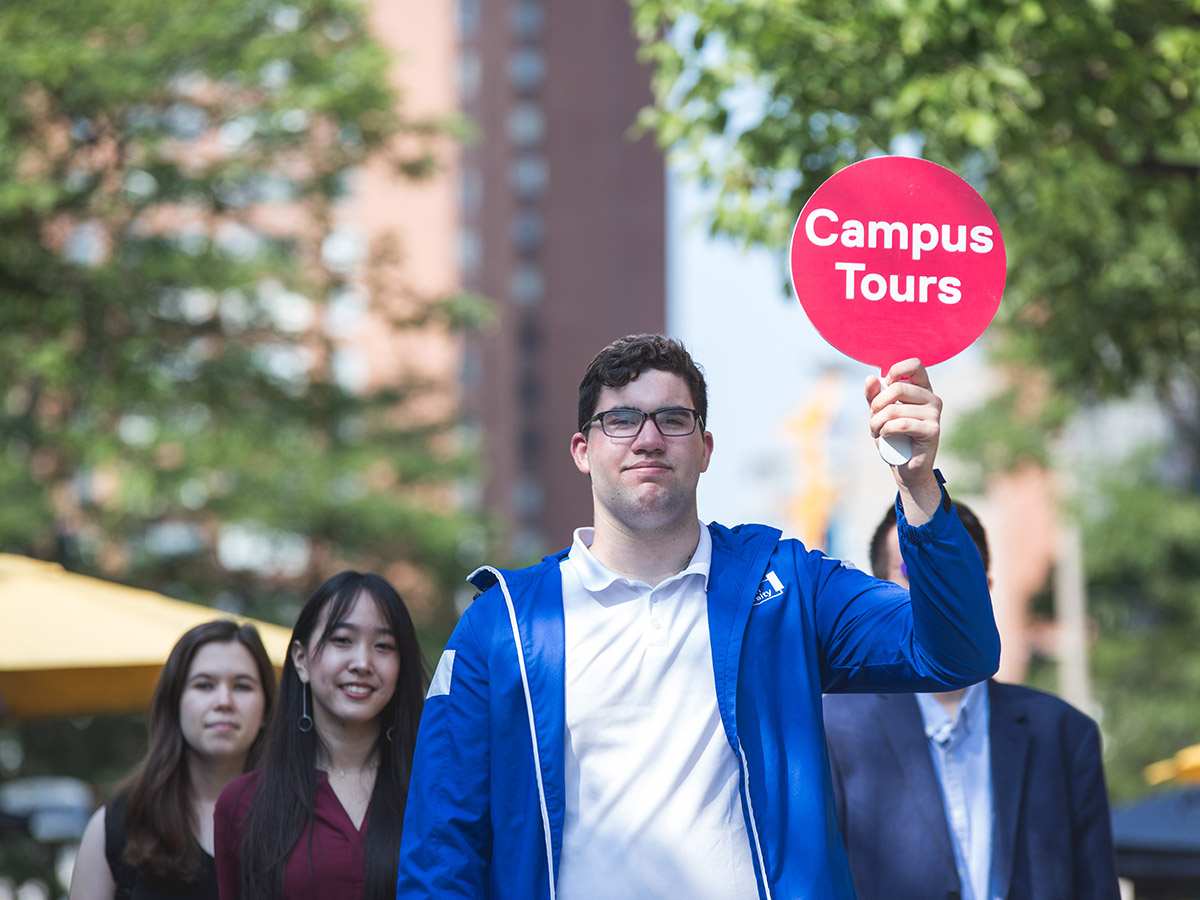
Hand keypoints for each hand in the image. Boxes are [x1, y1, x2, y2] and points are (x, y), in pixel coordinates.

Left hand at [863, 358, 942, 523]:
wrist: (904, 466)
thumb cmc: (892, 436)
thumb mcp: (878, 413)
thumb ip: (874, 395)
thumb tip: (870, 378)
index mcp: (921, 389)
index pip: (914, 364)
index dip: (895, 370)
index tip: (884, 385)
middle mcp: (932, 398)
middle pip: (897, 388)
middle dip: (877, 405)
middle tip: (873, 418)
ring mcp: (934, 414)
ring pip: (894, 409)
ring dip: (877, 423)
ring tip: (877, 431)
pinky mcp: (933, 430)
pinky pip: (901, 424)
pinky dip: (885, 431)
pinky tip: (885, 436)